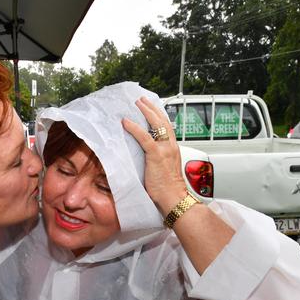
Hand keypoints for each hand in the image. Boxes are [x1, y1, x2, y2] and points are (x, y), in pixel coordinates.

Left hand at [122, 96, 187, 214]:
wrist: (174, 198)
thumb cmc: (167, 190)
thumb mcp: (163, 171)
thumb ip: (156, 162)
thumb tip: (144, 159)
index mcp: (173, 150)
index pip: (167, 128)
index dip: (159, 116)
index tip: (151, 109)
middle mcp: (171, 146)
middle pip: (162, 121)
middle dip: (152, 108)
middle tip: (142, 100)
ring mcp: (165, 150)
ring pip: (156, 124)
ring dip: (146, 112)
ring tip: (137, 103)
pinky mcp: (156, 156)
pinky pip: (144, 138)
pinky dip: (134, 128)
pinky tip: (126, 122)